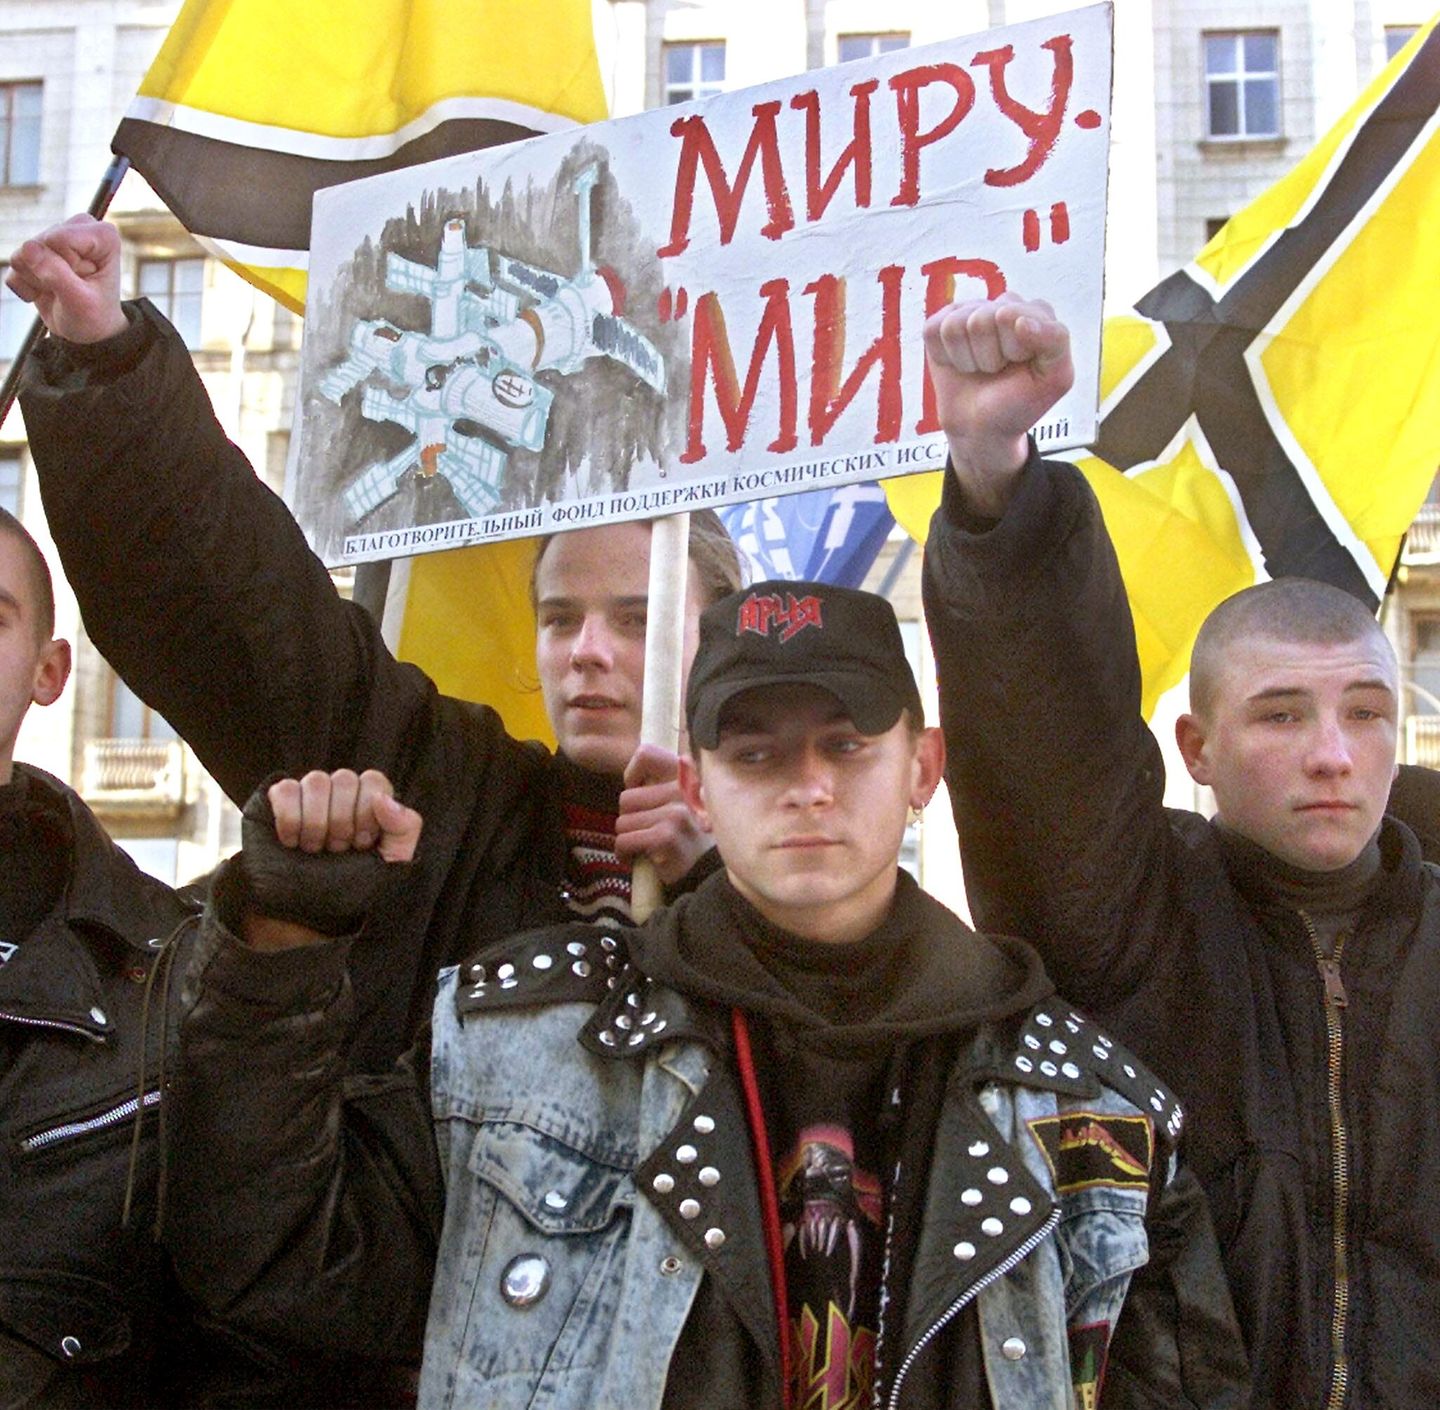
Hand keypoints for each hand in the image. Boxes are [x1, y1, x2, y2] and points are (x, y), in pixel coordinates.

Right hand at [4, 215, 128, 343]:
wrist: (87, 331)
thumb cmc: (94, 317)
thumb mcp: (80, 302)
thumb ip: (56, 274)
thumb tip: (27, 248)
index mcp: (103, 236)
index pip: (61, 239)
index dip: (66, 266)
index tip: (85, 282)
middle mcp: (79, 228)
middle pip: (41, 243)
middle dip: (50, 273)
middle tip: (72, 289)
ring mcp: (55, 237)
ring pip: (24, 253)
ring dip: (38, 281)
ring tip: (60, 291)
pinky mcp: (34, 250)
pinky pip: (15, 266)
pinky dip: (26, 287)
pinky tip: (47, 293)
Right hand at [239, 770, 421, 949]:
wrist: (310, 911)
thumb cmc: (355, 883)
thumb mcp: (392, 861)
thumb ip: (404, 828)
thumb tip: (383, 798)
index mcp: (370, 800)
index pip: (373, 780)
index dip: (367, 812)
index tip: (362, 843)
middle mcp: (341, 791)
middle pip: (344, 779)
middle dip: (342, 821)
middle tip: (337, 850)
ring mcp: (310, 794)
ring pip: (315, 780)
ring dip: (316, 822)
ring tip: (315, 849)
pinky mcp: (280, 801)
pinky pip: (284, 789)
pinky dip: (289, 818)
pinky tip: (292, 842)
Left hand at [615, 743, 712, 887]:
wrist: (709, 873)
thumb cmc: (691, 837)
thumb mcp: (685, 801)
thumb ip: (664, 784)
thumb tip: (632, 781)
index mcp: (686, 775)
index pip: (646, 754)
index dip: (633, 776)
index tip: (639, 794)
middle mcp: (682, 789)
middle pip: (626, 798)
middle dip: (630, 819)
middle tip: (646, 832)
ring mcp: (675, 812)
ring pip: (622, 822)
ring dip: (628, 838)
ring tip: (646, 847)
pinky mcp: (665, 836)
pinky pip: (624, 841)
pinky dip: (625, 854)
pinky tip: (640, 858)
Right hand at [923, 293, 1073, 517]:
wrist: (983, 429)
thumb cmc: (1019, 402)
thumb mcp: (1056, 378)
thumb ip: (1055, 340)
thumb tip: (1020, 320)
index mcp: (1035, 312)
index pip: (1011, 315)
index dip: (1012, 349)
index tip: (1020, 366)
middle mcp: (1002, 305)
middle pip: (980, 320)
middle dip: (987, 357)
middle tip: (996, 371)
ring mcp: (970, 313)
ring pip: (954, 327)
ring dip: (966, 359)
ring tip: (980, 370)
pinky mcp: (941, 326)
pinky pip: (933, 331)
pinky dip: (944, 357)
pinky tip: (959, 365)